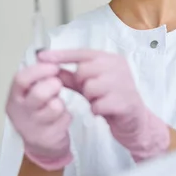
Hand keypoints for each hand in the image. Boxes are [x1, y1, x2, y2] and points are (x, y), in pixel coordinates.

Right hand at [5, 63, 72, 170]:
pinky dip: (67, 116)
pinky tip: (60, 119)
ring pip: (54, 106)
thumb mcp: (31, 93)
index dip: (39, 70)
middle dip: (53, 85)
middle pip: (39, 93)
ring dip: (61, 103)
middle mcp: (20, 111)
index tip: (53, 67)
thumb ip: (38, 77)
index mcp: (15, 96)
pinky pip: (64, 119)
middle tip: (58, 85)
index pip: (21, 79)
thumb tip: (49, 56)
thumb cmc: (37, 112)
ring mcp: (32, 126)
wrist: (41, 144)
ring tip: (57, 105)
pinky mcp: (47, 137)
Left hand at [38, 49, 169, 161]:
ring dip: (90, 98)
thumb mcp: (90, 85)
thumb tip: (48, 67)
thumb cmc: (112, 99)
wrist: (134, 122)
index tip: (40, 56)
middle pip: (84, 70)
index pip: (82, 53)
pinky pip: (98, 104)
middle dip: (82, 84)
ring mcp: (124, 83)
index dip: (61, 55)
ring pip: (90, 87)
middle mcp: (118, 66)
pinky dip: (97, 110)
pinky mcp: (125, 101)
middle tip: (91, 92)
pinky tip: (104, 110)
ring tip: (99, 101)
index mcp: (110, 58)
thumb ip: (71, 76)